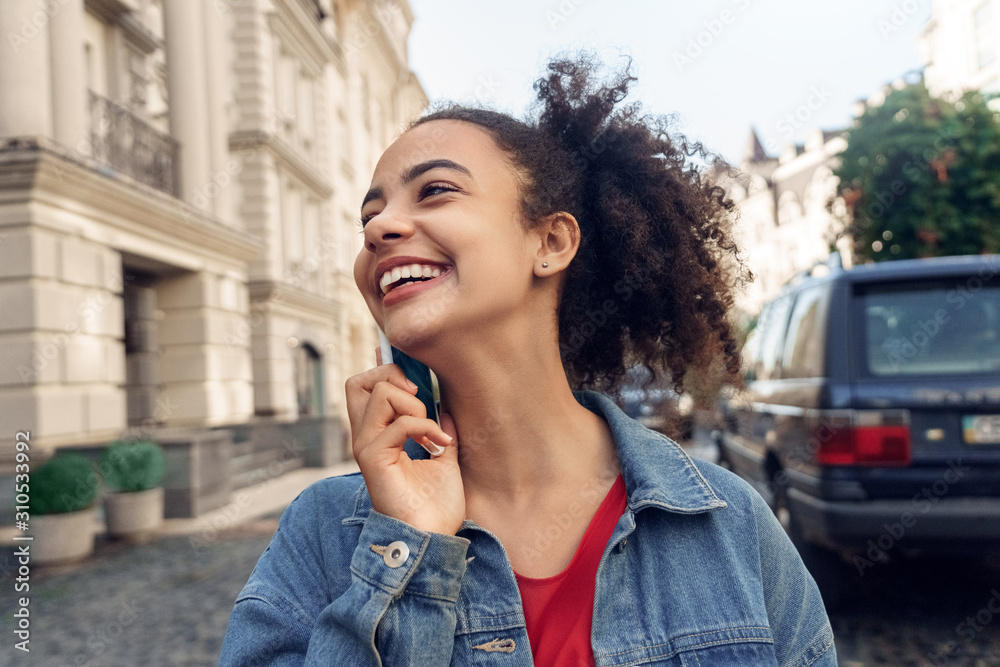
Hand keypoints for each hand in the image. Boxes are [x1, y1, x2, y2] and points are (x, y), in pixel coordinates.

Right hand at [345, 362, 464, 534]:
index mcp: (378, 436)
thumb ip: (439, 431)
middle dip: (391, 375)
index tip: (416, 378)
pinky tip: (439, 446)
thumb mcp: (443, 458)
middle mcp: (366, 438)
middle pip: (358, 383)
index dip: (384, 370)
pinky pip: (398, 424)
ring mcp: (366, 447)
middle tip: (419, 396)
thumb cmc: (435, 507)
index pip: (364, 388)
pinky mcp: (373, 459)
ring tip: (431, 432)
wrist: (432, 539)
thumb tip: (446, 407)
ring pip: (378, 393)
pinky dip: (425, 428)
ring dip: (414, 404)